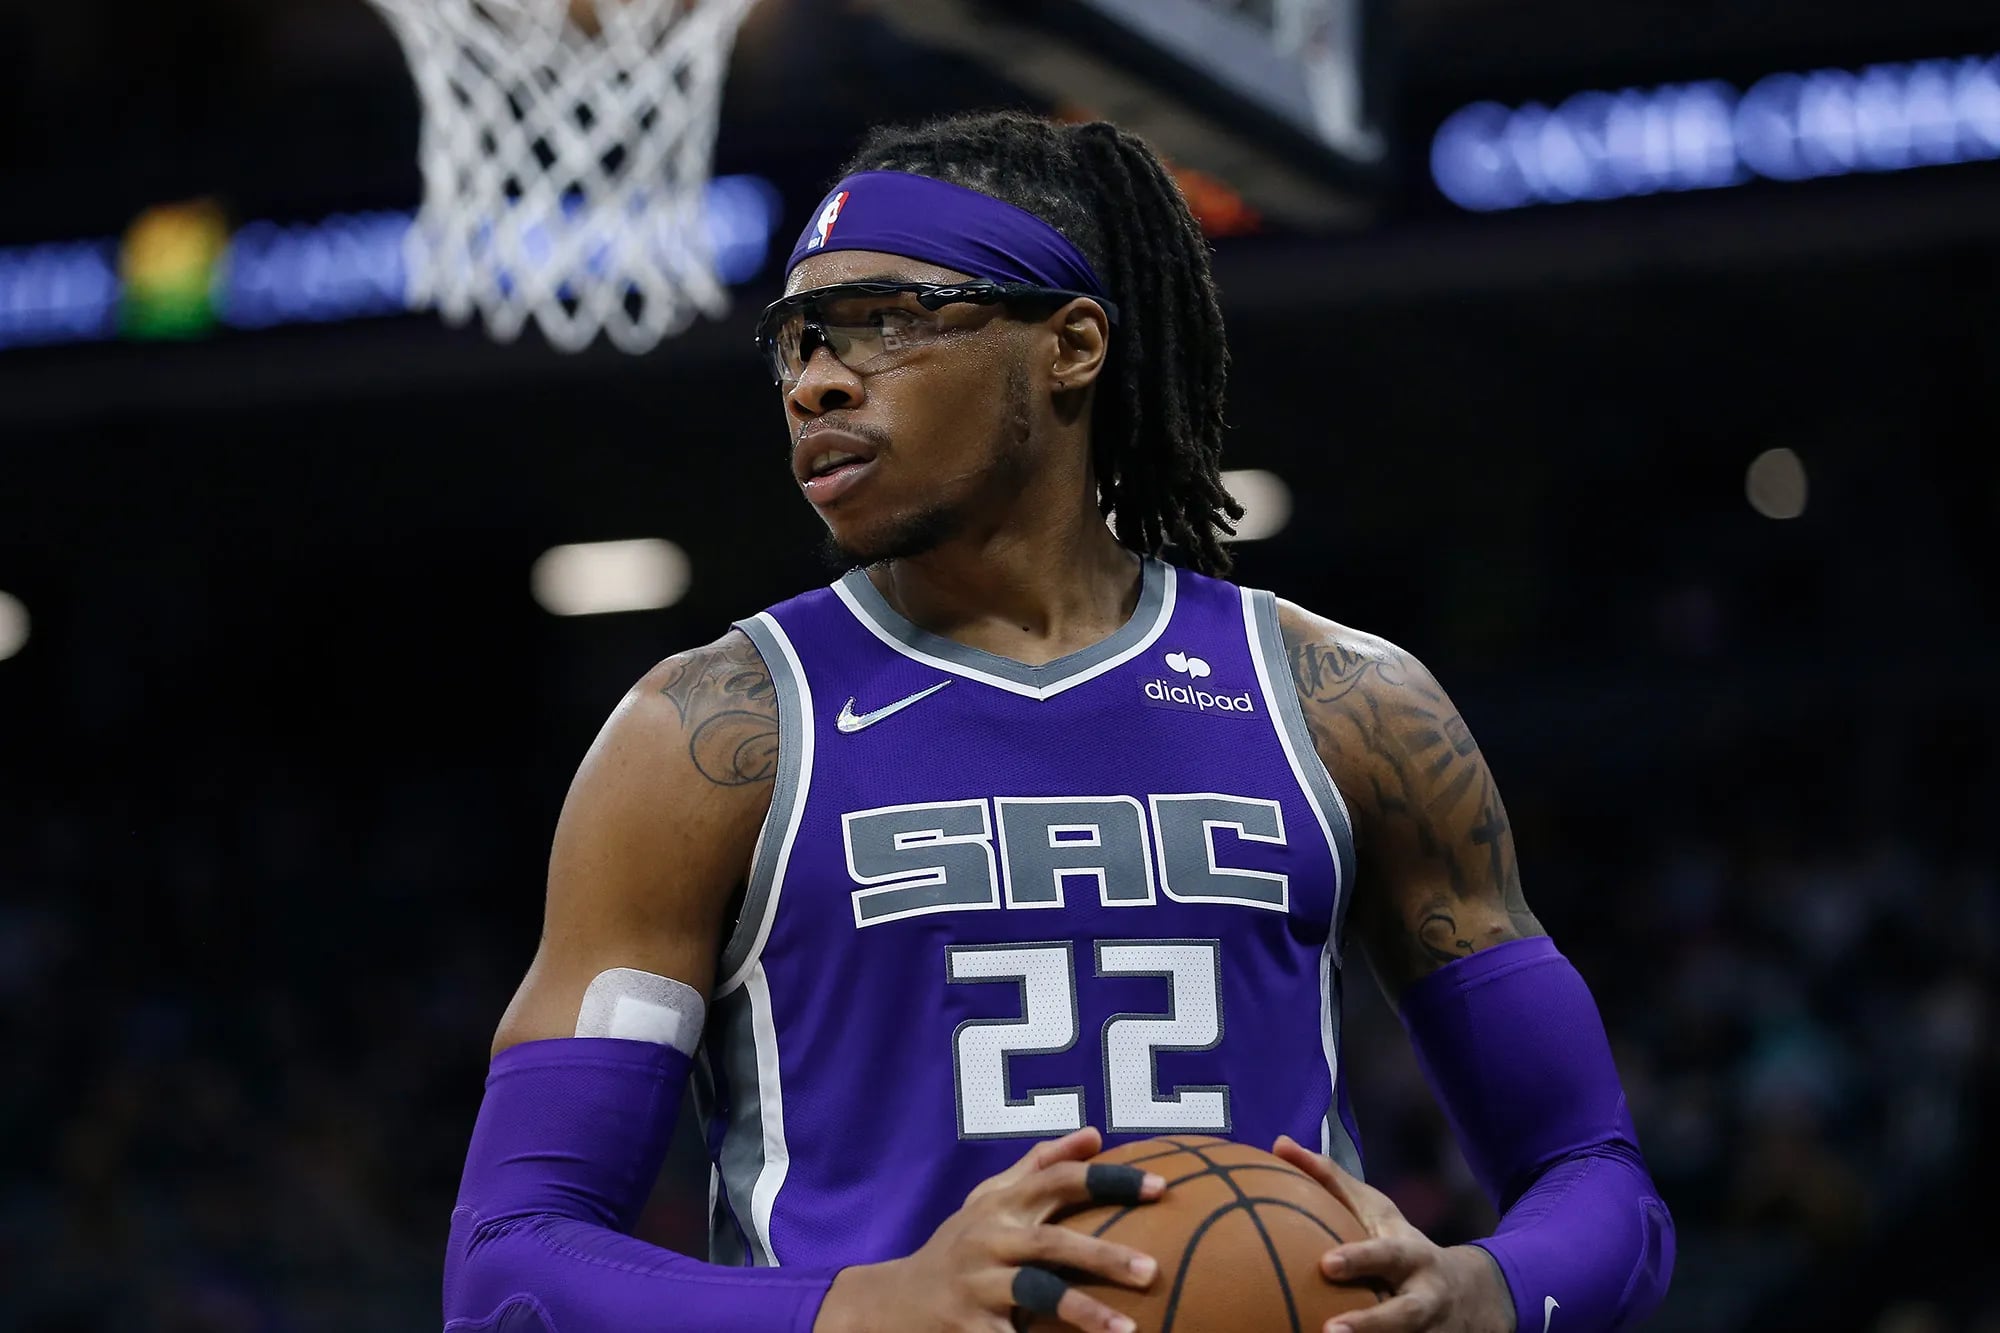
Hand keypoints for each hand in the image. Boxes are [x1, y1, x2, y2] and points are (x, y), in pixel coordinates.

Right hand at [815, 1127, 1163, 1332]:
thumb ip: (1039, 1166)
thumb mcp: (991, 1201)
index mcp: (1002, 1204)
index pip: (1060, 1180)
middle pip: (1053, 1242)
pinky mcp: (967, 1326)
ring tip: (1127, 1332)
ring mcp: (976, 1284)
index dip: (1111, 1179)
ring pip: (1035, 1294)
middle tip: (1153, 1271)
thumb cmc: (959, 1247)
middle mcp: (989, 1239)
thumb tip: (1094, 1134)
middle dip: (1104, 1256)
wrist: (891, 1303)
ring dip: (1082, 1312)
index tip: (1162, 1188)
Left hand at [1273, 1135, 1513, 1332]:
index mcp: (1413, 1256)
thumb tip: (1280, 1144)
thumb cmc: (1401, 1243)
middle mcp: (1425, 1298)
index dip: (1361, 1259)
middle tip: (1329, 1331)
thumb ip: (1330, 1179)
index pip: (1387, 1255)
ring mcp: (1428, 1332)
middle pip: (1406, 1315)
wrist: (1470, 1296)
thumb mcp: (1376, 1210)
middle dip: (1372, 1324)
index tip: (1326, 1264)